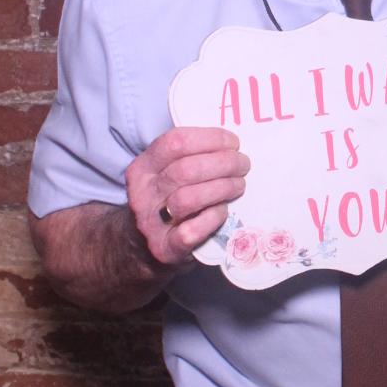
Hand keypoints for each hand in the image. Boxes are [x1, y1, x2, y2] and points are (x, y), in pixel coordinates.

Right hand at [125, 125, 249, 266]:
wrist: (144, 246)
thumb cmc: (168, 200)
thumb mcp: (167, 172)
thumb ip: (191, 156)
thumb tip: (231, 145)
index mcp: (143, 167)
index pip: (175, 142)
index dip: (210, 139)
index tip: (233, 143)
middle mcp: (143, 193)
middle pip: (185, 170)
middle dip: (223, 163)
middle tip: (243, 164)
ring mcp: (151, 222)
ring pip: (188, 198)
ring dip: (222, 188)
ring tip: (239, 185)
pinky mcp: (164, 247)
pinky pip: (191, 230)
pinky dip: (213, 218)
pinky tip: (223, 210)